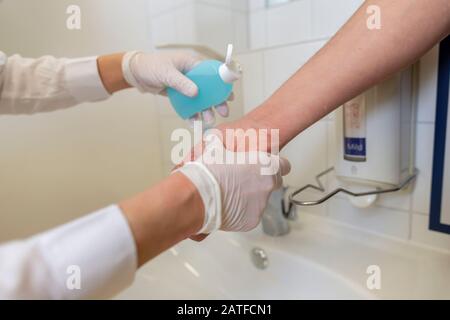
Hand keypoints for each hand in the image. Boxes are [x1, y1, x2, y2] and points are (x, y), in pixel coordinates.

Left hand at [121, 51, 229, 124]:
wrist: (137, 74)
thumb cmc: (151, 66)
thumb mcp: (166, 72)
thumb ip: (181, 82)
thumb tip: (196, 93)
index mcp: (192, 64)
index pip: (213, 73)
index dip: (222, 84)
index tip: (229, 95)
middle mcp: (192, 75)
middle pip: (210, 89)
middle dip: (217, 101)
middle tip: (223, 112)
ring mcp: (187, 86)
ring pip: (201, 99)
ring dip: (206, 110)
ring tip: (208, 120)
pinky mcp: (180, 95)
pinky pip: (189, 106)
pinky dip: (192, 114)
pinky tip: (194, 122)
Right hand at [176, 134, 290, 233]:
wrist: (196, 196)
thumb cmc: (207, 171)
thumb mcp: (217, 144)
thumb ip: (229, 145)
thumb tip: (221, 142)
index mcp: (266, 167)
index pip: (284, 166)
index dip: (274, 165)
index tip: (265, 166)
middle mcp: (267, 188)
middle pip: (271, 184)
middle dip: (259, 181)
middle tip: (239, 178)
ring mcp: (260, 206)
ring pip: (258, 200)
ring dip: (246, 196)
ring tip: (225, 191)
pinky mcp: (250, 222)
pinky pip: (247, 214)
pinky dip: (238, 211)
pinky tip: (224, 203)